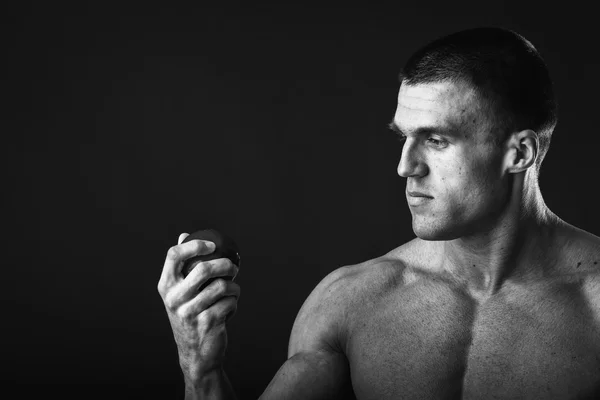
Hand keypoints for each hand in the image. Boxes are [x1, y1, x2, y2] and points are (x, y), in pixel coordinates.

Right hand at [157, 233, 240, 379]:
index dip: (194, 245)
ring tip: (232, 291)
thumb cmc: (190, 314)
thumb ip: (182, 265)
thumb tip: (184, 234)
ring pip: (222, 285)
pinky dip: (234, 303)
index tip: (212, 245)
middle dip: (225, 264)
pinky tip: (229, 309)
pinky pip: (230, 301)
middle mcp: (174, 298)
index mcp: (165, 286)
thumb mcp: (180, 292)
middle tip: (233, 267)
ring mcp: (190, 311)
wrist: (195, 353)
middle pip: (204, 268)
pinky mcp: (208, 322)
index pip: (174, 255)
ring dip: (233, 287)